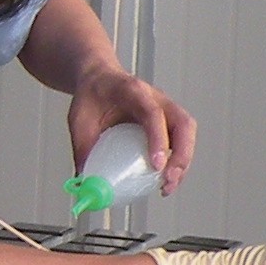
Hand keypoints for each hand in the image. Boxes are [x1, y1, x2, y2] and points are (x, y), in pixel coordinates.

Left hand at [69, 71, 198, 192]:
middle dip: (181, 155)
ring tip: (168, 185)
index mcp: (132, 91)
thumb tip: (86, 181)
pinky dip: (178, 160)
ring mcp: (166, 109)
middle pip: (182, 124)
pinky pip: (181, 140)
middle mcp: (156, 98)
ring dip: (183, 161)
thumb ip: (82, 148)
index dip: (158, 139)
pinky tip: (165, 178)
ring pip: (187, 133)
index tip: (156, 165)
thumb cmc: (91, 95)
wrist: (98, 79)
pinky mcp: (167, 121)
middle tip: (168, 180)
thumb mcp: (79, 118)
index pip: (153, 113)